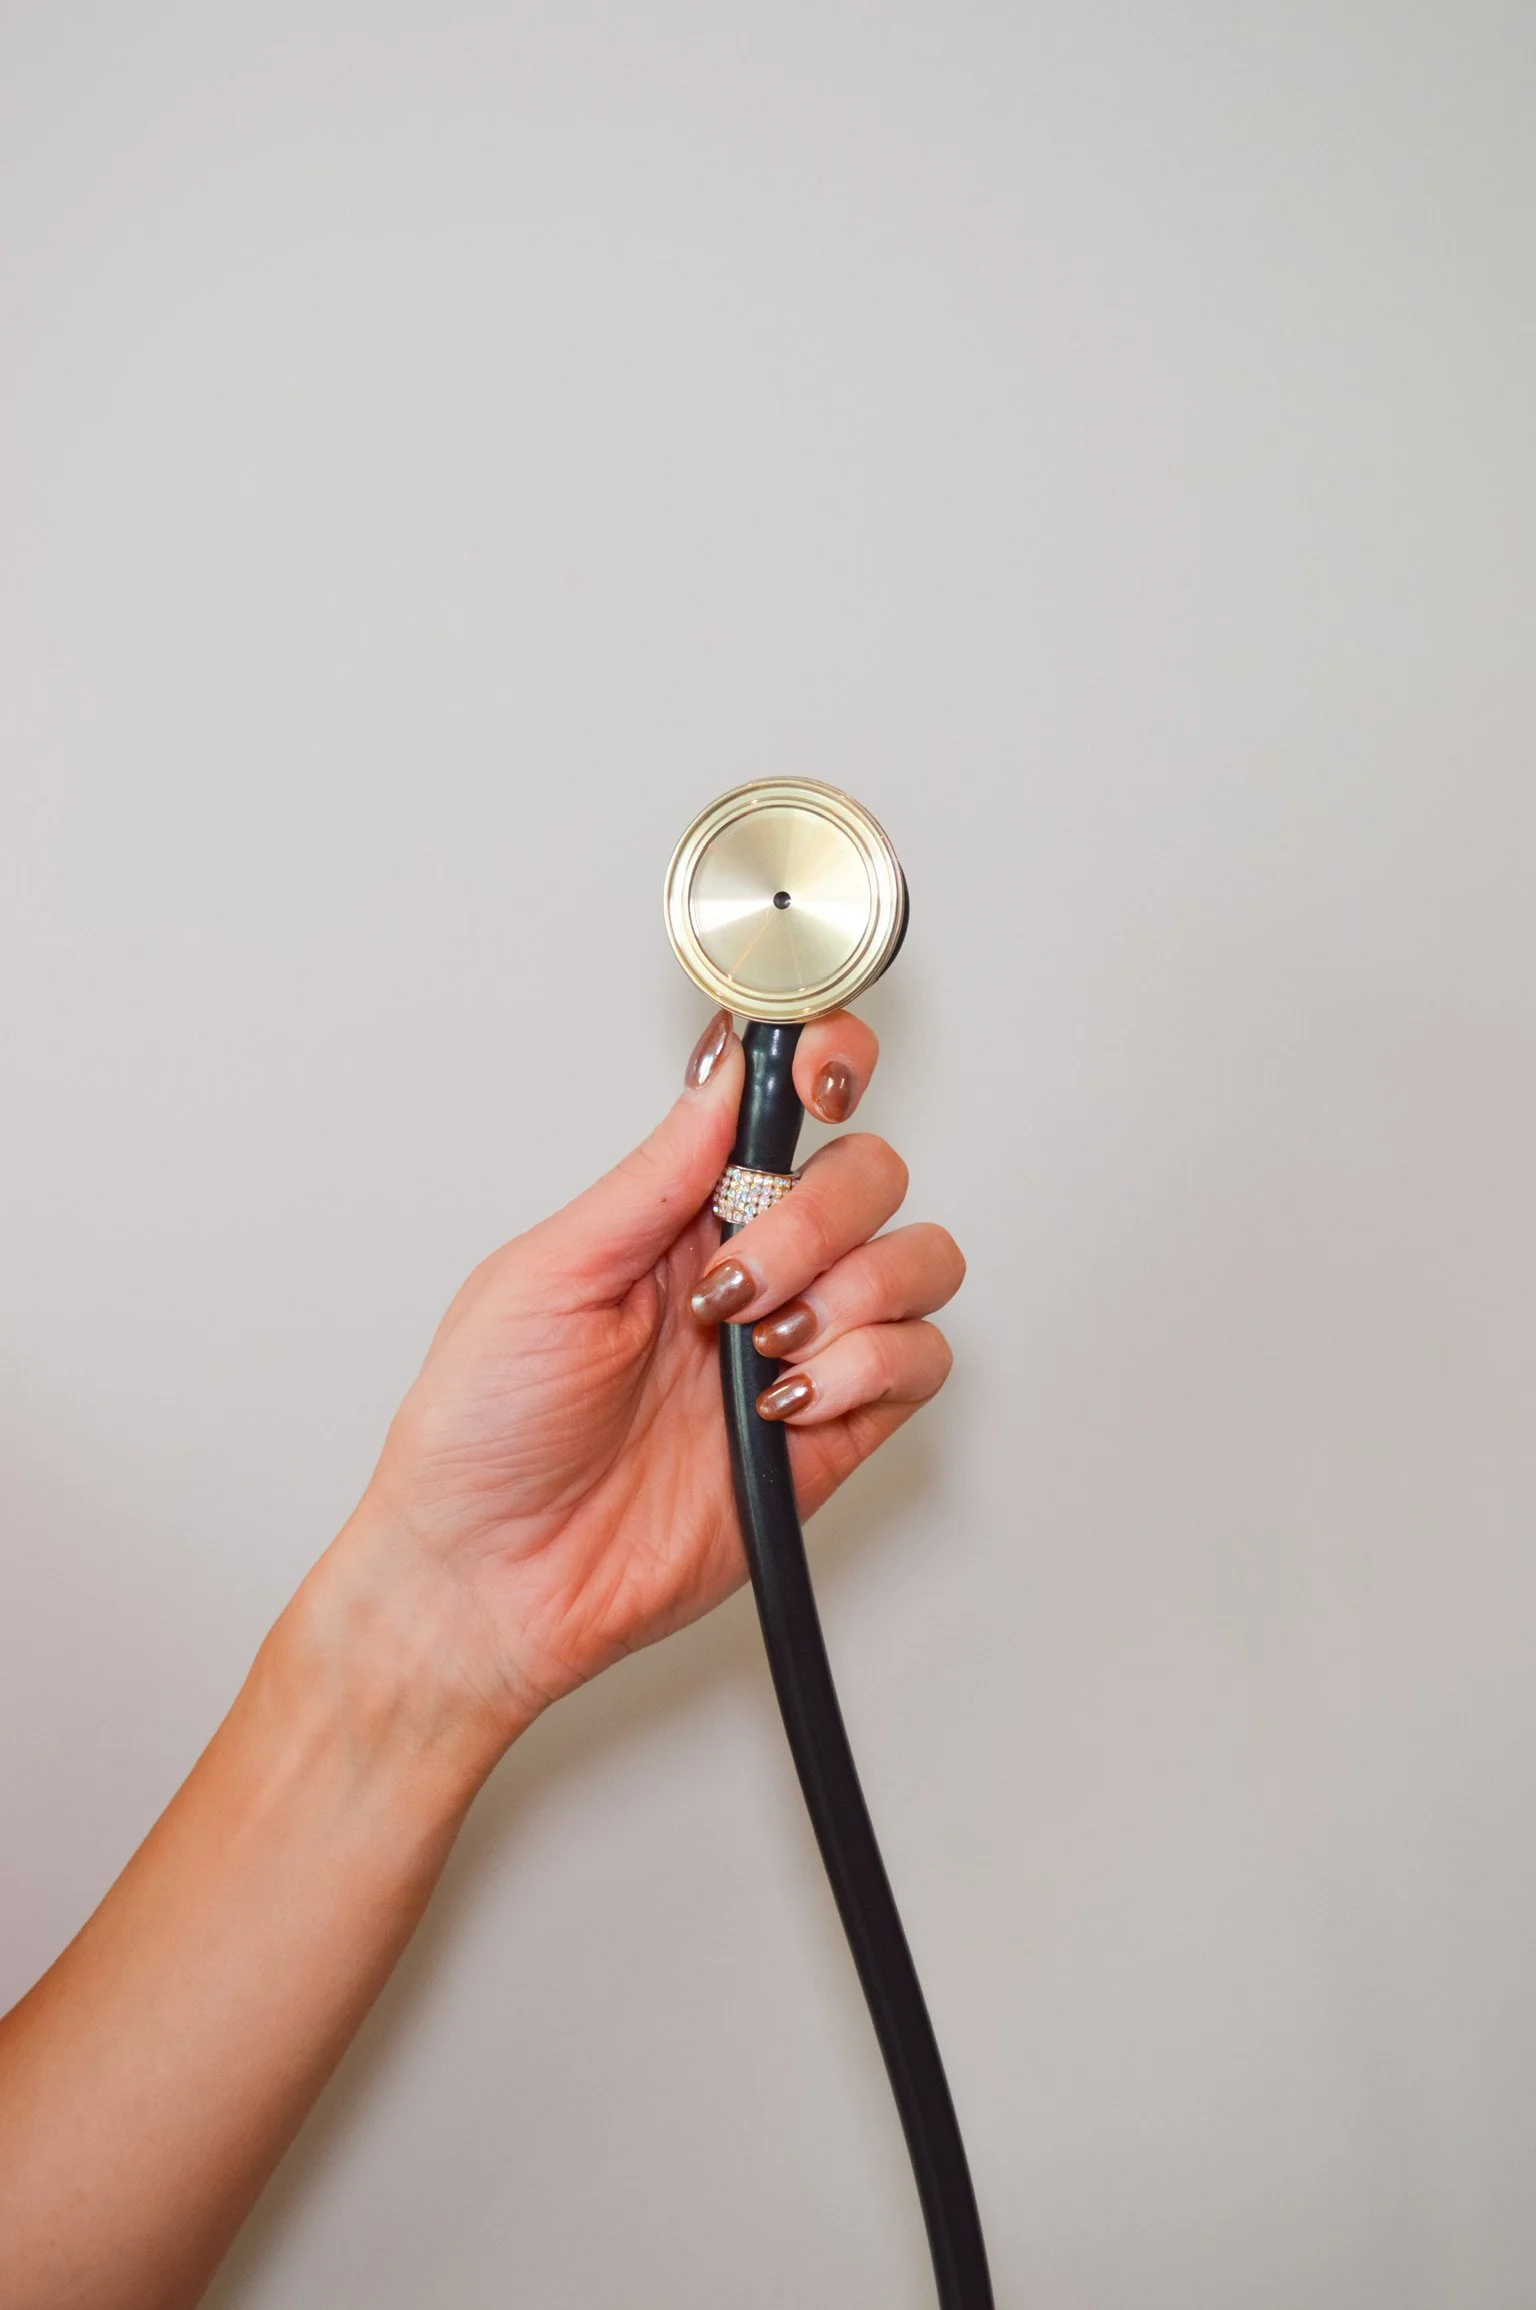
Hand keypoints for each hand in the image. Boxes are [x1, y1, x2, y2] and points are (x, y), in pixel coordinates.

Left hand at [326, 1009, 964, 1771]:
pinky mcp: (834, 1433)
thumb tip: (721, 1070)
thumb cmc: (483, 1431)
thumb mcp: (548, 1273)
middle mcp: (754, 1266)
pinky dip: (871, 1369)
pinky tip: (785, 1404)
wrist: (491, 1578)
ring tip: (761, 1347)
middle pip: (872, 1174)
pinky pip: (922, 1363)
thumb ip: (655, 1174)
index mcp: (680, 1211)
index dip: (829, 1065)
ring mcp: (801, 1347)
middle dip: (818, 1217)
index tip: (822, 1077)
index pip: (786, 1104)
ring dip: (854, 1291)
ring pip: (921, 1260)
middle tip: (732, 1284)